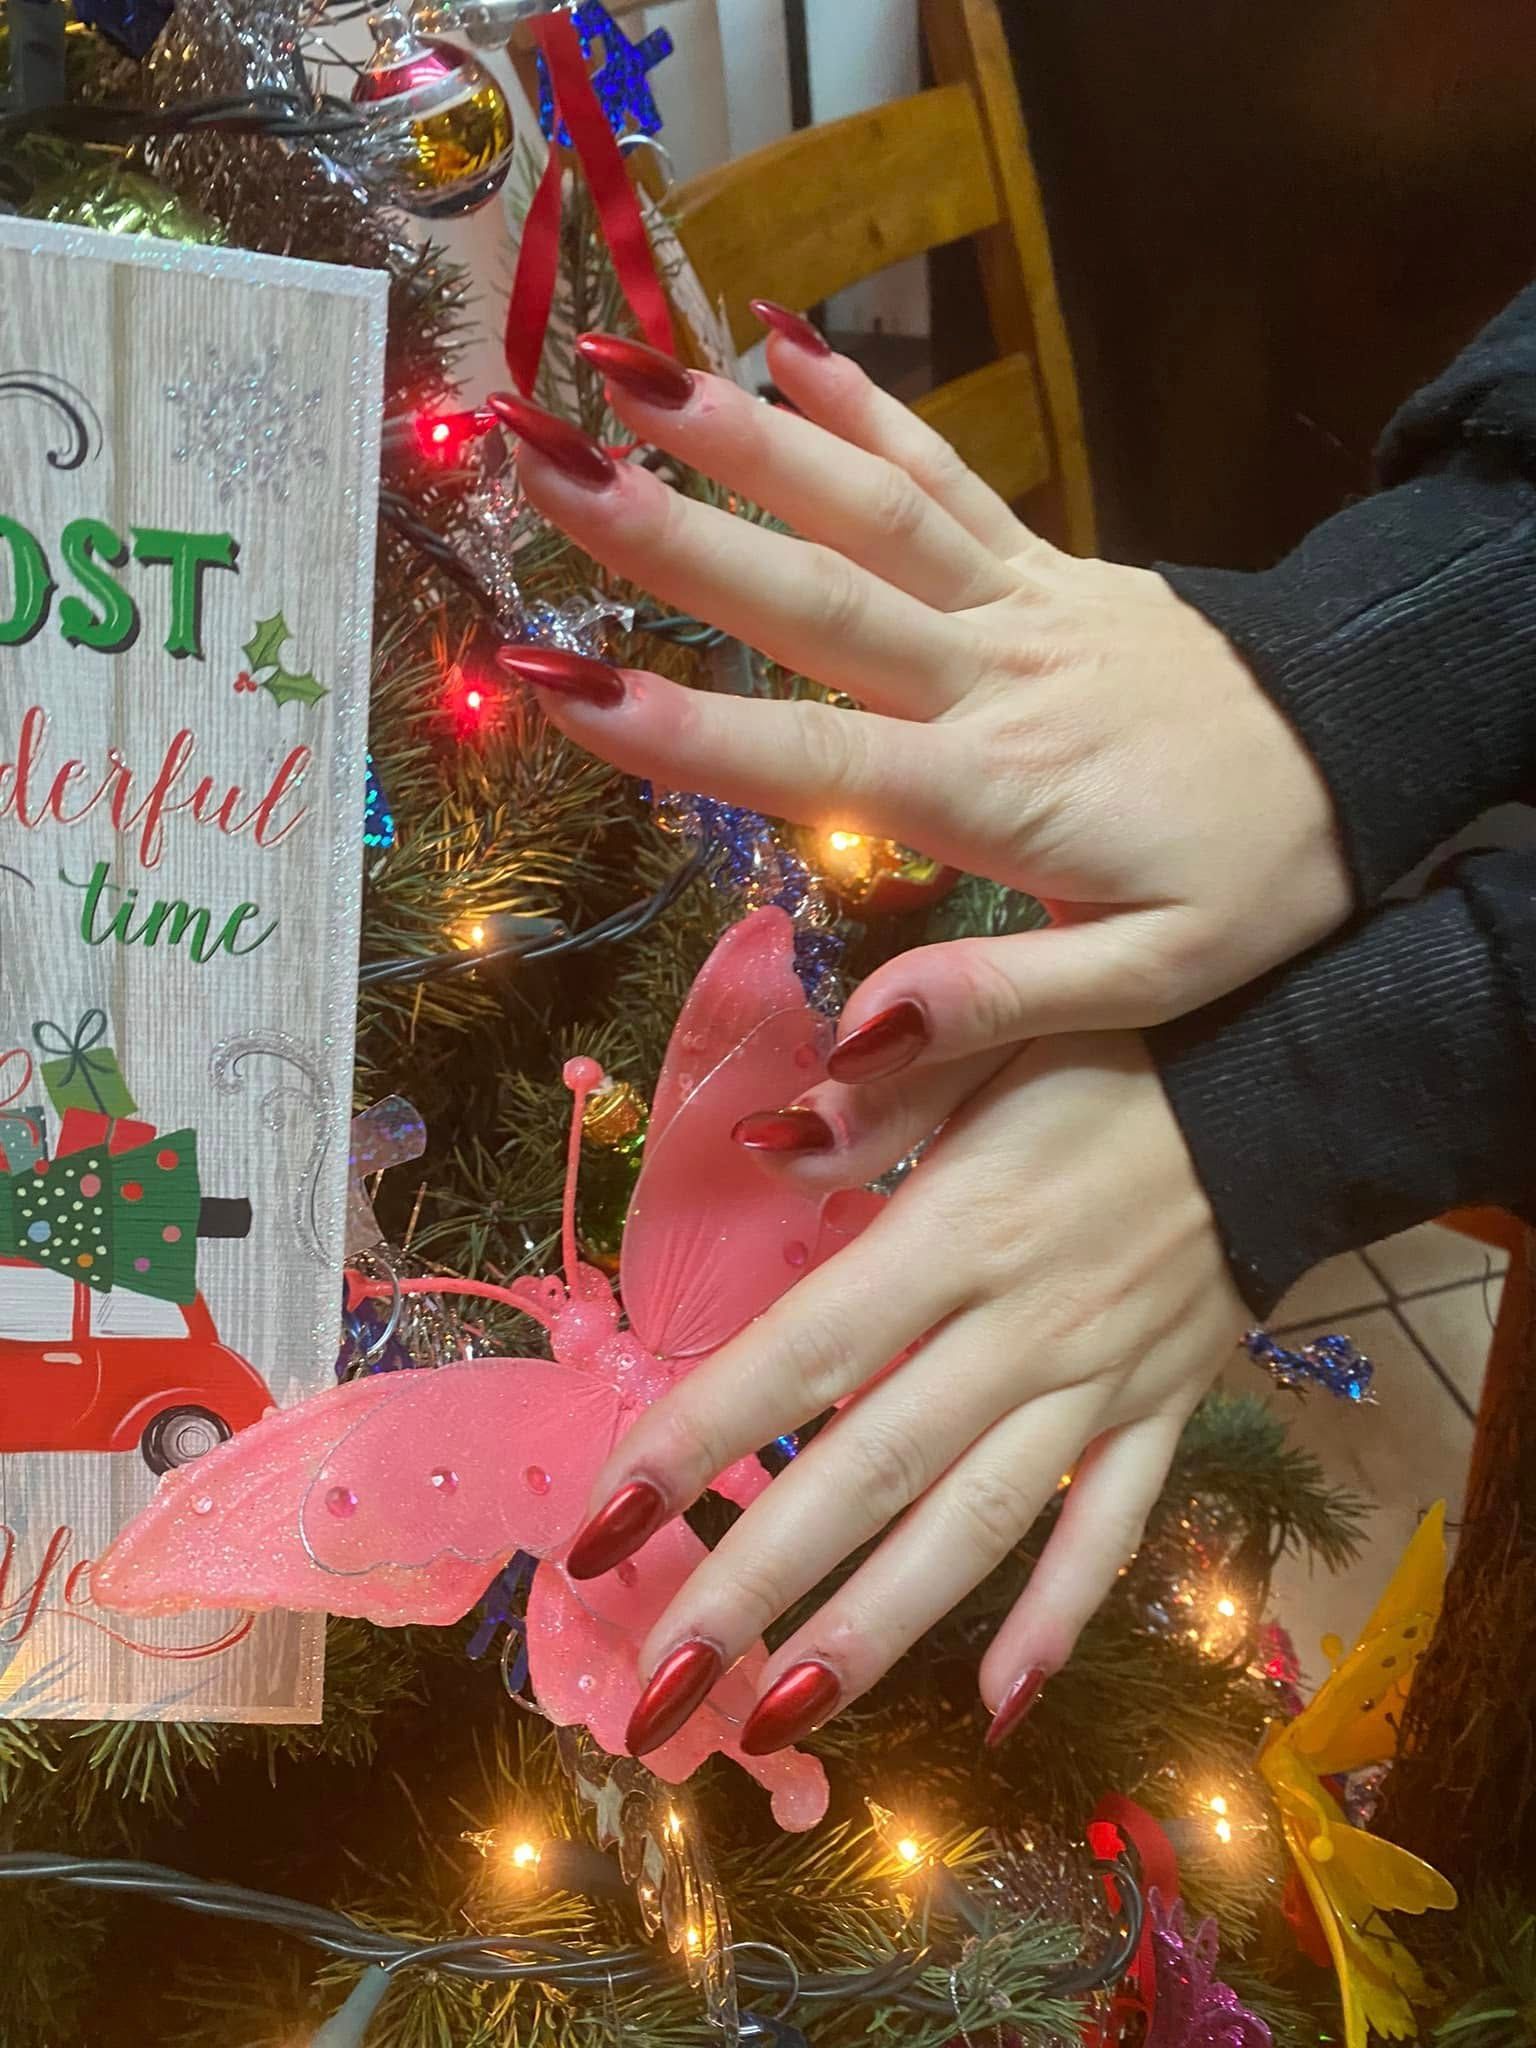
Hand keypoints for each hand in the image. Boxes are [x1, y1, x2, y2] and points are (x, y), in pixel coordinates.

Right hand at [495, 315, 1351, 1077]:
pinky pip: (953, 476)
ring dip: (741, 438)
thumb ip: (999, 999)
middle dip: (665, 537)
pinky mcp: (1050, 565)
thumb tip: (852, 1037)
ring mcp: (1022, 604)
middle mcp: (992, 675)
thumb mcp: (1153, 982)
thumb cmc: (1254, 884)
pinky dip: (865, 408)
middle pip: (813, 599)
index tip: (552, 683)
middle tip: (537, 467)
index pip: (815, 755)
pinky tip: (783, 343)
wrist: (1367, 759)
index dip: (680, 728)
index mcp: (997, 788)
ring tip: (622, 372)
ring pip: (872, 510)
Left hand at [559, 1031, 1247, 1756]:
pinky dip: (1061, 1615)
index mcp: (956, 1229)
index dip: (694, 1438)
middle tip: (658, 1688)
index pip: (800, 1351)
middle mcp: (1019, 1325)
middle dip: (756, 1584)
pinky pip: (1112, 1527)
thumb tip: (759, 1148)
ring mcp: (1098, 1381)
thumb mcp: (995, 1036)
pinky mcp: (1164, 1408)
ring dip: (877, 1628)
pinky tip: (999, 1704)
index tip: (599, 1525)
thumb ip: (877, 1102)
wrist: (1294, 1082)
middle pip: (869, 1469)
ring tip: (776, 1720)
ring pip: (978, 1524)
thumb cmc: (1118, 1049)